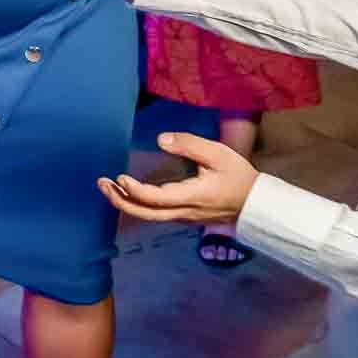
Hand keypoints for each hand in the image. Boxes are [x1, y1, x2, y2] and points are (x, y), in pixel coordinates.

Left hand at [98, 133, 259, 226]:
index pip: (157, 199)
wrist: (256, 204)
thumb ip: (189, 145)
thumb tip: (160, 139)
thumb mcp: (218, 154)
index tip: (121, 177)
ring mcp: (183, 218)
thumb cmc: (238, 176)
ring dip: (126, 203)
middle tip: (101, 184)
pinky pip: (155, 215)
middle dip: (120, 201)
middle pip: (146, 214)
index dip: (136, 191)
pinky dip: (138, 205)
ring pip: (149, 216)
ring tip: (107, 186)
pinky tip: (127, 193)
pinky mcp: (184, 217)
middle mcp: (184, 212)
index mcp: (192, 197)